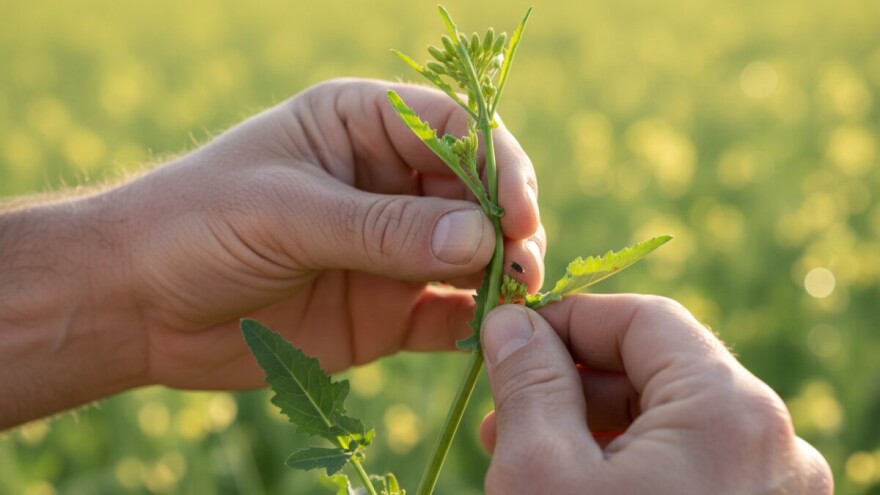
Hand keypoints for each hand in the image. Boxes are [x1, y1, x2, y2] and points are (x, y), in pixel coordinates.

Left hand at [0, 78, 543, 426]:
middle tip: (521, 262)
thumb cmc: (195, 225)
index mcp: (362, 126)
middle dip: (507, 222)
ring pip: (473, 254)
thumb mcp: (285, 212)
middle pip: (477, 193)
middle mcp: (389, 184)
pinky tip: (487, 332)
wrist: (137, 306)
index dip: (495, 162)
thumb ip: (382, 227)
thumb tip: (481, 238)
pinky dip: (474, 322)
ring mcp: (391, 249)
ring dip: (503, 273)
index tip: (515, 207)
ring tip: (516, 296)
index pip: (453, 129)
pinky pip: (447, 313)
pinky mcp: (387, 310)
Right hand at [478, 296, 831, 493]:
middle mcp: (776, 443)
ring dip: (594, 426)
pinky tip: (577, 482)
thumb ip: (530, 380)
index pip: (646, 319)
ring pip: (674, 423)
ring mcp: (776, 490)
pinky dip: (631, 464)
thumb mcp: (542, 468)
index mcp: (732, 410)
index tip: (511, 337)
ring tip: (524, 452)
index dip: (569, 319)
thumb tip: (511, 320)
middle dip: (573, 382)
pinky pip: (692, 467)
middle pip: (660, 371)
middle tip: (504, 410)